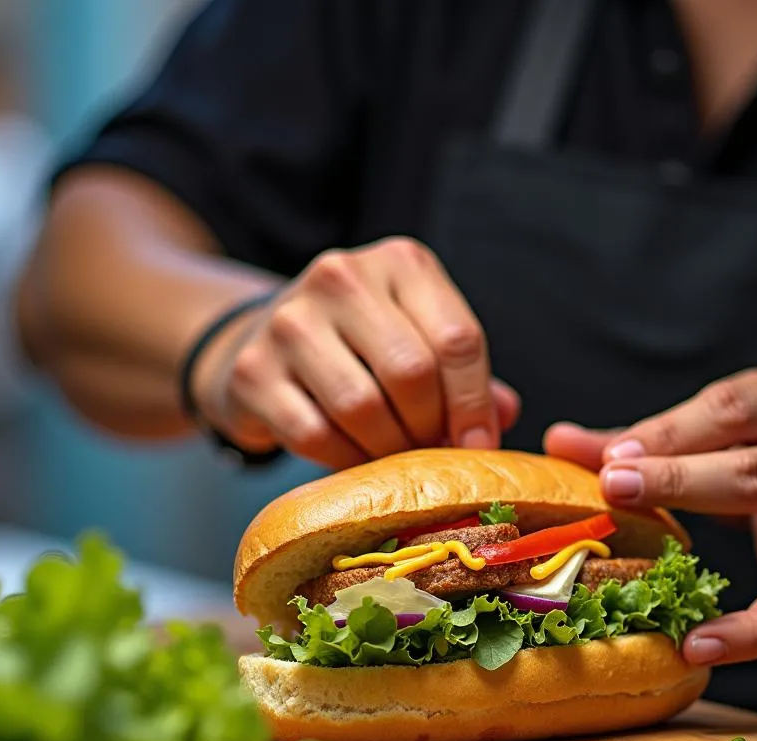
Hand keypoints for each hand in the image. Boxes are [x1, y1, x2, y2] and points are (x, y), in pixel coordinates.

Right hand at [195, 237, 517, 467]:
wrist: (259, 341)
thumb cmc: (360, 346)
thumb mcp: (418, 337)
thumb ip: (462, 374)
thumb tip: (503, 416)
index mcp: (400, 264)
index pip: (457, 340)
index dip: (473, 405)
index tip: (478, 447)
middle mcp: (342, 278)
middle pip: (411, 373)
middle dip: (429, 428)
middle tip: (429, 451)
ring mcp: (289, 321)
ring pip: (362, 407)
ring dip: (387, 450)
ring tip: (393, 459)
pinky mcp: (253, 370)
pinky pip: (315, 435)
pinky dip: (343, 461)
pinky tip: (352, 458)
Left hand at [544, 363, 756, 665]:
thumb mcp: (728, 435)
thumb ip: (648, 441)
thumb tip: (561, 441)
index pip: (723, 410)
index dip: (664, 433)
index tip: (608, 457)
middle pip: (748, 460)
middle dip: (676, 473)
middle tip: (613, 485)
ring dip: (711, 554)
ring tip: (651, 571)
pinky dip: (752, 632)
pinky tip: (700, 645)